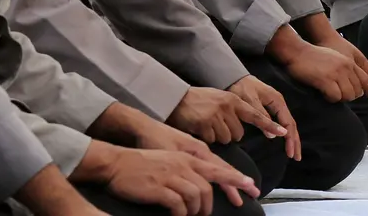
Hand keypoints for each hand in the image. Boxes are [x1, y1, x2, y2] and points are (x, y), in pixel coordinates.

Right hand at [102, 147, 258, 214]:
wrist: (116, 163)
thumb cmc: (140, 162)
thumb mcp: (168, 159)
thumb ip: (185, 168)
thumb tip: (197, 184)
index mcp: (187, 156)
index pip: (218, 167)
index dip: (235, 179)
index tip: (251, 187)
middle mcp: (183, 164)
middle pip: (208, 187)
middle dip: (209, 206)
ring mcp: (171, 175)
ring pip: (196, 196)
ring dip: (195, 211)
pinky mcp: (160, 187)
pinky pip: (179, 205)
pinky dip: (181, 214)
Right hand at [167, 87, 286, 145]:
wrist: (176, 98)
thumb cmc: (199, 101)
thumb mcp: (220, 100)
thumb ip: (233, 110)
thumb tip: (242, 129)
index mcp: (234, 100)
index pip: (256, 115)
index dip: (270, 125)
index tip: (284, 133)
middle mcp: (228, 106)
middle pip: (239, 134)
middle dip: (229, 133)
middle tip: (215, 123)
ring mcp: (216, 115)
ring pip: (227, 139)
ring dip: (218, 136)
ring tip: (206, 123)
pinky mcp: (205, 124)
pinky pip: (213, 140)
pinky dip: (207, 137)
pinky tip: (199, 126)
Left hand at [227, 76, 300, 160]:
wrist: (232, 78)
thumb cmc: (240, 88)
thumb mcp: (250, 102)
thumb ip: (261, 117)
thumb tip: (274, 135)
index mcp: (277, 101)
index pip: (288, 123)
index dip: (290, 139)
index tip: (290, 153)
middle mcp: (279, 103)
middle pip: (291, 124)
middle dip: (295, 141)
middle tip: (296, 158)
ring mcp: (275, 105)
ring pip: (287, 124)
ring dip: (291, 138)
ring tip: (293, 153)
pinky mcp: (269, 108)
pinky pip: (280, 122)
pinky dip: (284, 133)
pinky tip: (283, 141)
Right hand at [283, 41, 367, 107]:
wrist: (297, 52)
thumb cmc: (313, 59)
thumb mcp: (335, 60)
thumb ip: (346, 71)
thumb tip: (354, 89)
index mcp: (350, 62)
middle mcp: (347, 66)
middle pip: (357, 93)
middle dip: (347, 96)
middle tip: (334, 91)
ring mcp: (337, 72)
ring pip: (347, 96)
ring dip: (338, 97)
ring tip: (327, 90)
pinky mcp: (327, 79)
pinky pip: (335, 97)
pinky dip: (329, 98)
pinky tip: (322, 91)